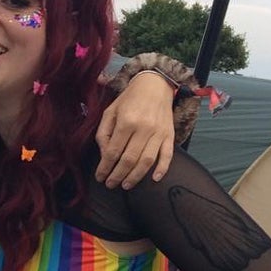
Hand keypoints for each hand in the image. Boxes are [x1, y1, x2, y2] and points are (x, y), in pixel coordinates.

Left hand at [95, 71, 174, 188]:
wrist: (155, 85)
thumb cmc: (129, 99)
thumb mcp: (110, 111)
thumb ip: (104, 132)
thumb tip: (104, 154)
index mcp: (126, 121)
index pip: (113, 151)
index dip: (105, 167)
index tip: (100, 177)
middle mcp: (143, 128)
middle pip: (129, 159)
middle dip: (118, 175)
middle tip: (111, 184)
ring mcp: (159, 133)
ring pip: (147, 161)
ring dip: (136, 177)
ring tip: (126, 185)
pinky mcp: (170, 135)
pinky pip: (167, 155)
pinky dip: (162, 169)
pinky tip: (155, 179)